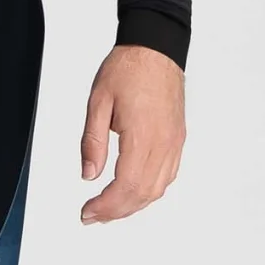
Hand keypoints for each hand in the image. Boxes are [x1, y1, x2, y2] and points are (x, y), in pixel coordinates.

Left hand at [79, 43, 184, 224]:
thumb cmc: (128, 68)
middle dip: (116, 211)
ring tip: (109, 210)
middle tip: (92, 216)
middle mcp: (164, 143)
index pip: (126, 186)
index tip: (86, 212)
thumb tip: (88, 174)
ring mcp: (174, 143)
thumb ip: (92, 142)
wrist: (155, 48)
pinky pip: (167, 175)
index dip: (105, 206)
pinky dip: (149, 191)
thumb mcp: (98, 102)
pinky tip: (133, 192)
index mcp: (143, 135)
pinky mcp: (177, 139)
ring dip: (133, 205)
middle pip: (143, 194)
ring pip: (158, 189)